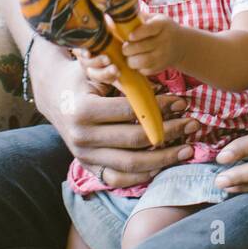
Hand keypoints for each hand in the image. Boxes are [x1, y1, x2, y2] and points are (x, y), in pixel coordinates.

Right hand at [29, 38, 201, 186]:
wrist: (53, 95)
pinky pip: (118, 179)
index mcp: (83, 111)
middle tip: (193, 125)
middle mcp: (82, 138)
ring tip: (187, 149)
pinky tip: (163, 165)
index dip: (160, 108)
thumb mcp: (94, 70)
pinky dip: (142, 176)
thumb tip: (152, 87)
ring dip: (164, 159)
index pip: (131, 112)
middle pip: (135, 141)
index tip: (183, 102)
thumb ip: (120, 77)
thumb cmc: (80, 78)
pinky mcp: (88, 167)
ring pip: (130, 165)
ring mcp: (84, 156)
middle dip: (169, 133)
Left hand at [119, 13, 184, 76]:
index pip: (149, 29)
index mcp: (162, 25)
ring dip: (130, 60)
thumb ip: (138, 18)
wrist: (181, 45)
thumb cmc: (161, 29)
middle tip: (124, 47)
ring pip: (142, 61)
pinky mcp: (161, 67)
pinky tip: (137, 62)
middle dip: (128, 49)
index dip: (138, 33)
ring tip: (128, 56)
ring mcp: (163, 56)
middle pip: (142, 47)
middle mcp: (165, 41)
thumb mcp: (155, 18)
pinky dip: (137, 68)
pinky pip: (145, 70)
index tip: (129, 36)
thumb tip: (113, 16)